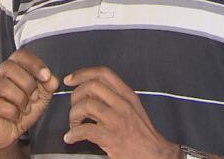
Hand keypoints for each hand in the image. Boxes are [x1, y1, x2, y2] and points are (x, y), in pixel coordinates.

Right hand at [0, 49, 59, 151]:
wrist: (7, 135)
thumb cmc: (22, 112)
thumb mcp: (40, 98)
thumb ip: (47, 86)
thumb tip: (51, 78)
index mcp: (8, 71)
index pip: (19, 55)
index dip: (34, 63)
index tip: (46, 76)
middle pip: (9, 67)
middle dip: (27, 83)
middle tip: (34, 98)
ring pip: (3, 85)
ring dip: (21, 99)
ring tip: (25, 109)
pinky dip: (13, 112)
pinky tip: (16, 117)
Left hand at [63, 66, 180, 158]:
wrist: (154, 154)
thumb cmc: (141, 133)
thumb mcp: (132, 107)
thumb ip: (114, 97)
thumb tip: (89, 91)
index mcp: (127, 95)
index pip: (103, 73)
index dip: (82, 74)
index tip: (70, 80)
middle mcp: (122, 104)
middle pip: (91, 86)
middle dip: (75, 95)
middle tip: (73, 107)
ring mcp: (117, 120)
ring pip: (86, 106)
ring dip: (73, 115)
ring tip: (74, 125)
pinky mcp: (111, 137)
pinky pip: (84, 130)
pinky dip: (73, 134)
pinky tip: (71, 138)